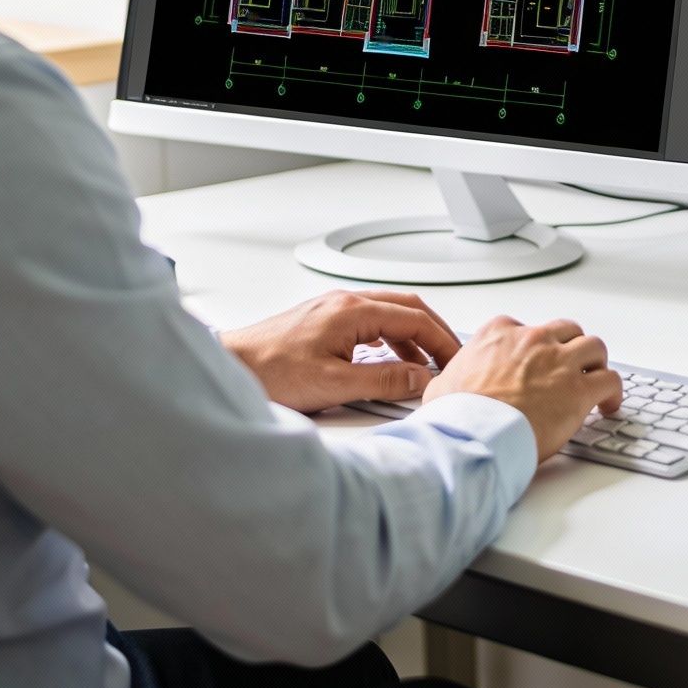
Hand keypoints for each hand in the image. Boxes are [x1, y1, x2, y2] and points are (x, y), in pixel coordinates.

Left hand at [219, 289, 462, 413]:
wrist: (230, 366)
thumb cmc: (270, 371)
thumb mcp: (335, 384)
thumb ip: (383, 380)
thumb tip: (419, 379)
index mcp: (352, 310)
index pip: (414, 318)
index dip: (442, 341)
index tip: (456, 361)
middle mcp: (344, 302)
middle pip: (406, 308)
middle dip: (433, 332)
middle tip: (450, 358)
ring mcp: (333, 310)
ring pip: (388, 314)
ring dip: (412, 337)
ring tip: (424, 366)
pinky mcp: (323, 322)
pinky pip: (370, 322)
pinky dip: (390, 340)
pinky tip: (388, 361)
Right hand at [421, 315, 620, 457]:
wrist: (473, 434)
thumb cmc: (457, 415)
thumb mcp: (442, 385)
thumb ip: (452, 378)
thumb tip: (445, 388)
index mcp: (500, 334)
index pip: (526, 329)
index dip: (534, 348)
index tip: (536, 364)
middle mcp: (533, 340)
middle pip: (565, 331)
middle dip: (570, 348)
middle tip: (571, 367)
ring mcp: (559, 362)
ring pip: (594, 347)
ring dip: (596, 363)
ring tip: (596, 379)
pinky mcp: (578, 390)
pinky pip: (610, 380)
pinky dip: (613, 391)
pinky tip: (610, 404)